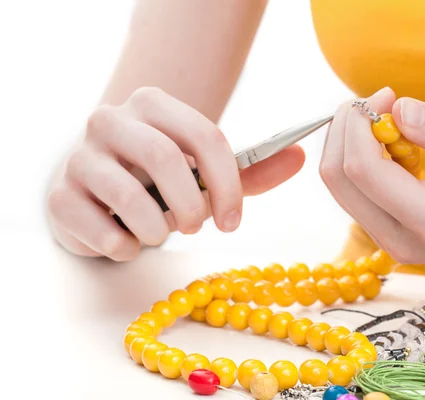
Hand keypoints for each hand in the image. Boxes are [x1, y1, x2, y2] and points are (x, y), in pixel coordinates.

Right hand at [47, 87, 303, 260]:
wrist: (97, 190)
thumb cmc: (157, 180)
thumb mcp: (203, 170)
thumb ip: (249, 168)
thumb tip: (301, 156)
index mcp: (153, 104)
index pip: (206, 137)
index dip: (229, 184)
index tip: (234, 221)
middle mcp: (111, 120)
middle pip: (166, 160)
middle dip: (193, 207)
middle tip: (197, 226)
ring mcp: (80, 156)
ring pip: (132, 198)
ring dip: (159, 230)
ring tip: (160, 232)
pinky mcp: (60, 195)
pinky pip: (102, 230)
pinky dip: (126, 247)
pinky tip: (127, 240)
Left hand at [320, 87, 424, 285]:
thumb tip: (398, 108)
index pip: (362, 170)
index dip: (359, 124)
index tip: (385, 95)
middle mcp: (399, 241)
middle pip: (338, 180)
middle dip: (345, 130)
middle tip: (377, 101)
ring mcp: (389, 245)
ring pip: (341, 188)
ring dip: (350, 145)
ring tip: (387, 120)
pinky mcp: (387, 239)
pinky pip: (355, 195)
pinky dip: (362, 162)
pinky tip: (393, 147)